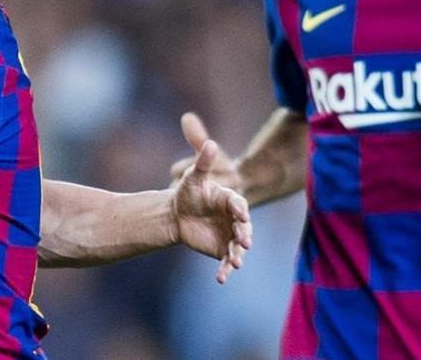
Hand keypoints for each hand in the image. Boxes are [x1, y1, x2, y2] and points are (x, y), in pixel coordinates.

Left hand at [170, 117, 253, 283]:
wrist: (177, 214)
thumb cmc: (188, 192)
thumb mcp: (193, 177)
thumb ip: (203, 162)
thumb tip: (211, 143)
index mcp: (231, 201)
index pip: (239, 205)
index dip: (241, 210)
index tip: (242, 216)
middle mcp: (235, 220)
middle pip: (244, 229)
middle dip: (245, 235)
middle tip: (245, 242)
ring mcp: (231, 236)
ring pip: (238, 247)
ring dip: (238, 255)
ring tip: (236, 263)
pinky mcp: (222, 250)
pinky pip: (227, 261)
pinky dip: (225, 270)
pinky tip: (220, 279)